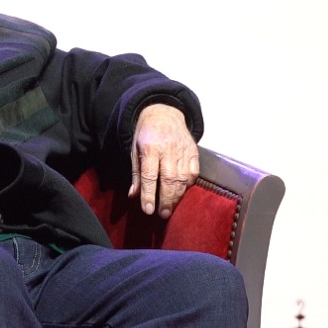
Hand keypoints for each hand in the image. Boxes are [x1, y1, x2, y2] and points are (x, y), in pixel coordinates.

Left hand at [127, 103, 198, 218]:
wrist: (164, 113)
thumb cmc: (146, 134)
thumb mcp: (134, 150)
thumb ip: (136, 173)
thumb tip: (133, 195)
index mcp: (150, 149)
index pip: (150, 176)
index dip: (149, 195)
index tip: (148, 210)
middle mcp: (168, 150)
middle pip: (169, 180)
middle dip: (166, 200)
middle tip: (163, 214)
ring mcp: (183, 151)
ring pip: (183, 178)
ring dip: (177, 196)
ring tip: (171, 208)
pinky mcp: (194, 152)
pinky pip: (194, 173)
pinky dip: (188, 185)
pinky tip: (182, 192)